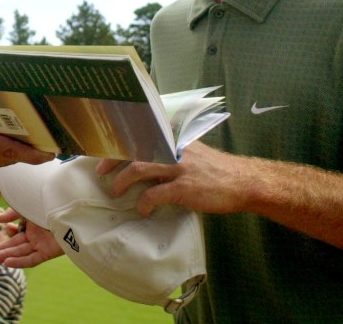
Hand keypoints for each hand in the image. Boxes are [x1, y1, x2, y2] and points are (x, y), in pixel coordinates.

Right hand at [0, 211, 61, 268]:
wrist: (65, 205)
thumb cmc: (46, 202)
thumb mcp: (24, 206)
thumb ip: (10, 214)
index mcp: (31, 224)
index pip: (16, 233)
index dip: (8, 233)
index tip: (3, 229)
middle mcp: (36, 235)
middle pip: (15, 246)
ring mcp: (41, 244)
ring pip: (20, 253)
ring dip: (5, 257)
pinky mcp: (48, 252)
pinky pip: (32, 259)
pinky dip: (20, 262)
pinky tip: (7, 263)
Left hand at [96, 142, 255, 215]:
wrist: (242, 182)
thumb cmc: (214, 168)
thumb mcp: (190, 149)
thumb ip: (169, 148)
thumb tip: (143, 156)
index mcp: (172, 137)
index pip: (139, 132)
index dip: (117, 139)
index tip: (102, 146)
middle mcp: (173, 147)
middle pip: (132, 147)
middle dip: (111, 160)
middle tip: (100, 171)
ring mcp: (178, 166)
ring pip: (138, 168)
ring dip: (122, 181)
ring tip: (116, 192)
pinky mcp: (184, 187)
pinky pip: (155, 194)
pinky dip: (144, 203)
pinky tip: (143, 210)